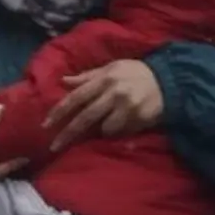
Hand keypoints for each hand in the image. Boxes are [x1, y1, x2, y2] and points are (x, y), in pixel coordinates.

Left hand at [44, 60, 164, 150]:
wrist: (168, 80)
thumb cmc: (135, 73)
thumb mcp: (111, 68)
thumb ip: (87, 76)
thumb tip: (63, 81)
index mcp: (104, 78)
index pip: (76, 97)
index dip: (59, 111)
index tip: (46, 124)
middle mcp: (114, 93)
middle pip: (85, 117)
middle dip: (68, 133)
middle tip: (54, 146)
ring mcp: (127, 107)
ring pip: (105, 128)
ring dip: (103, 130)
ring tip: (113, 121)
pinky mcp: (139, 119)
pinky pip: (122, 132)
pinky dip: (119, 130)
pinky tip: (127, 122)